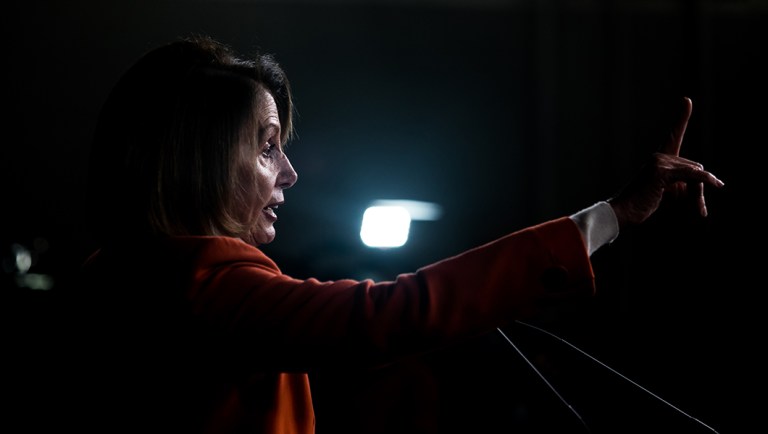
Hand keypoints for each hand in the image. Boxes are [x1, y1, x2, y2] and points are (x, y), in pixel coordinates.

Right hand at [608, 97, 723, 228]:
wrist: (622, 214)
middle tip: (700, 211)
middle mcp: (659, 156)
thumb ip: (685, 184)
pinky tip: (717, 184)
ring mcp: (659, 162)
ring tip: (698, 212)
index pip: (673, 135)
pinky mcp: (661, 172)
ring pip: (695, 174)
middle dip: (700, 189)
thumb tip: (706, 180)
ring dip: (700, 195)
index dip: (681, 117)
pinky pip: (693, 175)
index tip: (687, 100)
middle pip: (695, 168)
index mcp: (659, 159)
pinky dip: (706, 180)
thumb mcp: (669, 193)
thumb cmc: (643, 205)